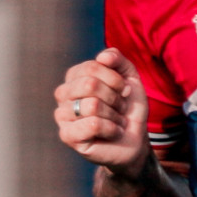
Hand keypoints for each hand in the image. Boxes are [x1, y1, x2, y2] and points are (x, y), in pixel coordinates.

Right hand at [55, 50, 149, 175]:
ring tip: (116, 121)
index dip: (115, 79)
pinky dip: (111, 129)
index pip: (92, 67)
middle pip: (90, 84)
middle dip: (115, 98)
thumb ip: (118, 60)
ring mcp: (62, 115)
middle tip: (120, 109)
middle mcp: (63, 94)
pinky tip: (112, 133)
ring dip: (114, 115)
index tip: (124, 91)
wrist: (135, 140)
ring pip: (92, 105)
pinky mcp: (67, 136)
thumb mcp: (129, 78)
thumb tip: (103, 56)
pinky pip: (92, 124)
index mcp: (74, 77)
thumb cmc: (128, 109)